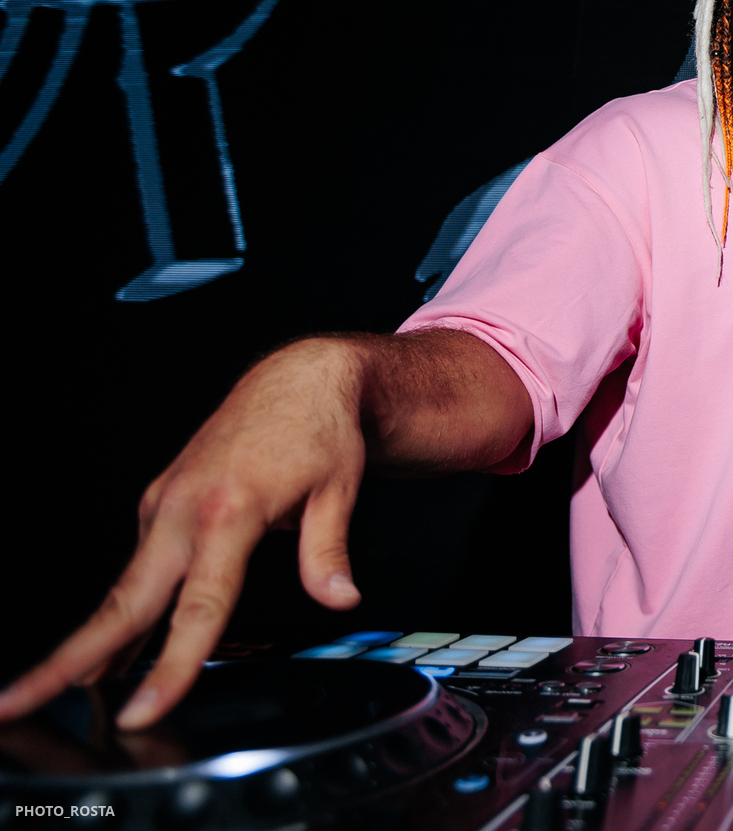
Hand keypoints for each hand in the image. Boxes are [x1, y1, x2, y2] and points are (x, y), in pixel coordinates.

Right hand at [0, 339, 367, 729]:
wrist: (297, 378)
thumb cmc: (319, 429)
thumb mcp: (339, 488)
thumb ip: (328, 551)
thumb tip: (341, 599)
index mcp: (230, 510)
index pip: (198, 607)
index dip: (171, 665)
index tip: (142, 711)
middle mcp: (183, 510)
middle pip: (123, 603)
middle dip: (67, 661)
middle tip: (13, 707)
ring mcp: (165, 506)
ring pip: (121, 589)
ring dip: (84, 644)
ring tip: (40, 696)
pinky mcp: (161, 504)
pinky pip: (138, 570)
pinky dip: (120, 613)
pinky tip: (108, 655)